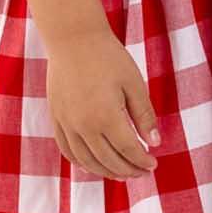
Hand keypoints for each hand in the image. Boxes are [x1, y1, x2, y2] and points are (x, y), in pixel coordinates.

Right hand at [45, 26, 160, 177]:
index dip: (142, 161)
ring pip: (87, 160)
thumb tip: (155, 143)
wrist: (73, 39)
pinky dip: (81, 162)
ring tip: (122, 173)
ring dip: (106, 171)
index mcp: (106, 117)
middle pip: (108, 160)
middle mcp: (84, 126)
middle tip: (142, 172)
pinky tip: (93, 166)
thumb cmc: (109, 58)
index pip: (128, 150)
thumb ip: (144, 115)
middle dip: (128, 170)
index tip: (153, 164)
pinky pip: (68, 150)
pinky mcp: (56, 119)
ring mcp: (67, 124)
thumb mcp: (134, 84)